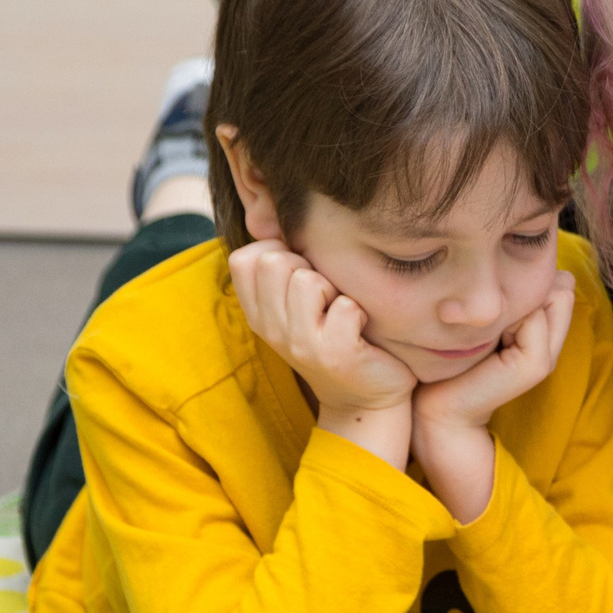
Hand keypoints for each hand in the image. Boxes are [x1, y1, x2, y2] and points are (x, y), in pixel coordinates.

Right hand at [228, 240, 416, 416]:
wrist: (366, 399)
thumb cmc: (337, 337)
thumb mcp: (299, 305)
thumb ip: (285, 268)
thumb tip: (275, 213)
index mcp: (257, 312)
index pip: (246, 256)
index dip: (281, 254)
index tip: (304, 278)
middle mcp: (270, 329)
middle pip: (276, 262)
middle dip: (310, 270)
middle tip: (328, 300)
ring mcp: (300, 344)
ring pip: (307, 280)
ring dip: (335, 291)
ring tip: (343, 314)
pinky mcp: (336, 355)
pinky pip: (347, 306)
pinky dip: (361, 312)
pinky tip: (362, 331)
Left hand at [412, 271, 574, 433]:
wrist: (436, 405)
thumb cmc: (452, 355)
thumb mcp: (489, 318)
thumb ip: (516, 296)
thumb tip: (545, 270)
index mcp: (545, 331)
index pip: (562, 281)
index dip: (529, 280)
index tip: (494, 305)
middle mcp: (553, 344)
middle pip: (562, 287)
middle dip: (527, 288)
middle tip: (491, 317)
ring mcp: (548, 358)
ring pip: (554, 296)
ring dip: (518, 300)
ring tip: (489, 328)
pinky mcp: (536, 366)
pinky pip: (535, 316)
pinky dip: (509, 316)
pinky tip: (486, 337)